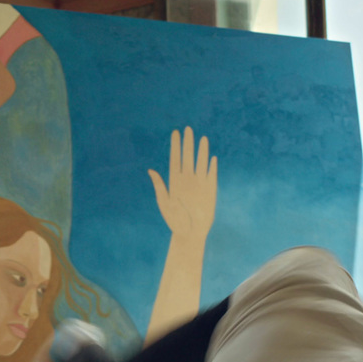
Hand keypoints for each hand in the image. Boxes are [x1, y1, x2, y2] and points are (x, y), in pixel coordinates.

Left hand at [149, 127, 217, 241]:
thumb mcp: (164, 202)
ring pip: (200, 163)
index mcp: (174, 180)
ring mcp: (199, 183)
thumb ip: (159, 186)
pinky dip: (211, 167)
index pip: (175, 159)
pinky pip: (211, 175)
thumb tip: (150, 170)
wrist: (189, 233)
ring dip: (201, 151)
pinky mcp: (210, 190)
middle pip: (188, 157)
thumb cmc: (174, 220)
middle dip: (188, 143)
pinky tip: (212, 158)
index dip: (175, 146)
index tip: (175, 133)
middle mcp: (187, 179)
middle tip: (188, 129)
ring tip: (202, 138)